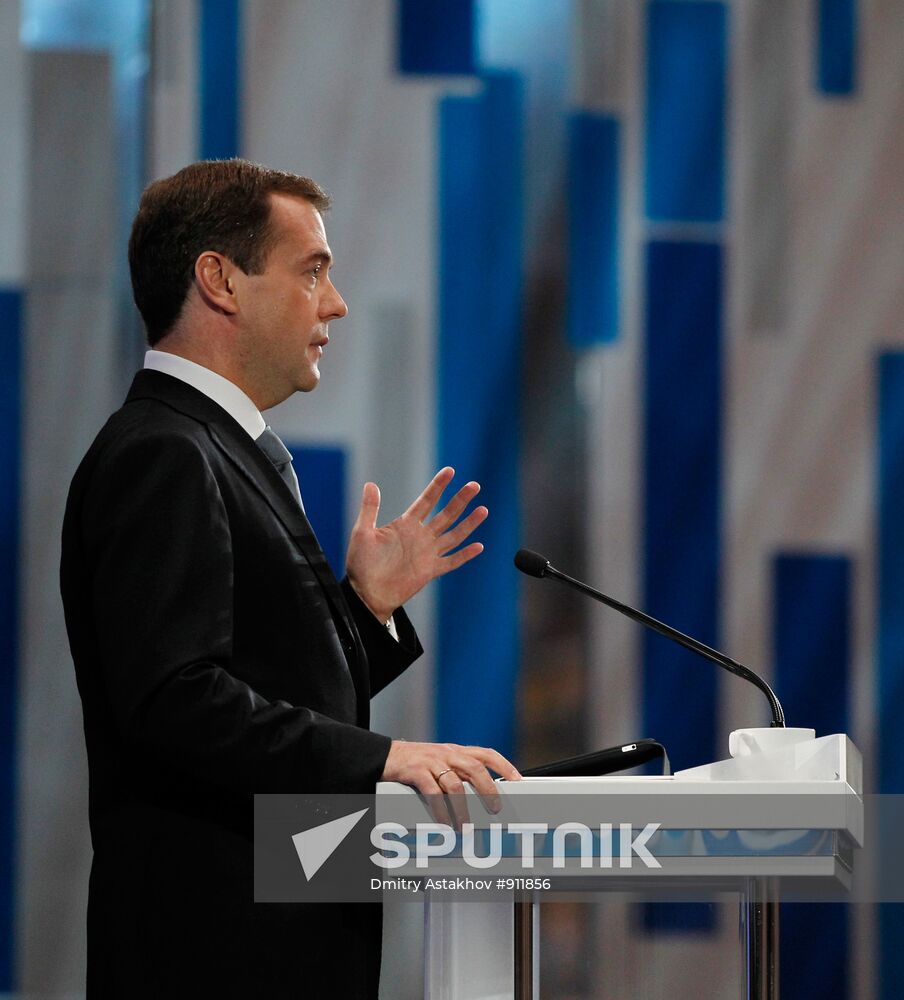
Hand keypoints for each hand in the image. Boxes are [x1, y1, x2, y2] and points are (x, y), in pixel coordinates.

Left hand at [346, 468, 487, 621]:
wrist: (366, 594)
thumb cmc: (360, 564)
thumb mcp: (362, 533)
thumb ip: (369, 509)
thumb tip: (370, 484)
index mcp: (405, 525)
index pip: (426, 501)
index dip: (438, 486)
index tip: (450, 471)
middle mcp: (420, 536)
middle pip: (446, 514)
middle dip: (460, 500)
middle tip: (474, 485)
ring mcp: (427, 553)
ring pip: (454, 535)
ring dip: (469, 523)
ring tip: (483, 510)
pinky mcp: (430, 571)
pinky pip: (452, 561)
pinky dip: (465, 555)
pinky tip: (479, 546)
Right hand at [381, 740, 521, 827]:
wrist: (385, 755)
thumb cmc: (415, 762)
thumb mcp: (440, 762)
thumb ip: (458, 773)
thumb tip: (481, 794)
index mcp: (456, 751)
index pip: (486, 753)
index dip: (504, 765)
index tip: (517, 780)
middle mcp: (447, 753)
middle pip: (475, 768)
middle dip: (488, 789)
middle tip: (495, 809)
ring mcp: (431, 761)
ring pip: (454, 784)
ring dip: (463, 808)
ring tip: (466, 826)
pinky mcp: (416, 771)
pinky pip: (433, 792)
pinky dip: (441, 810)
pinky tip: (445, 823)